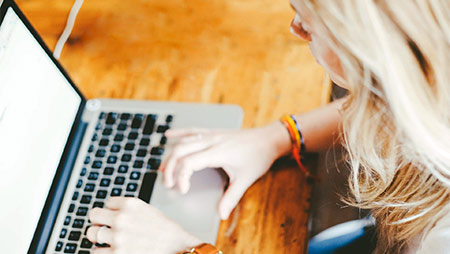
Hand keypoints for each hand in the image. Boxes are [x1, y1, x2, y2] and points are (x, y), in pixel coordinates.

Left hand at [86, 197, 201, 253]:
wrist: (177, 246)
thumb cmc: (166, 230)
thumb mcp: (147, 210)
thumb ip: (129, 210)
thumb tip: (112, 212)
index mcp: (130, 204)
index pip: (107, 202)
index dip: (112, 210)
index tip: (116, 215)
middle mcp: (121, 218)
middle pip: (94, 215)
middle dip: (99, 221)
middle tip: (105, 226)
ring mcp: (118, 237)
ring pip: (92, 233)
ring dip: (98, 237)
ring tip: (107, 240)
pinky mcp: (117, 253)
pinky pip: (96, 251)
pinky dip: (102, 251)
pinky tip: (111, 250)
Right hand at [160, 122, 290, 219]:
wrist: (269, 139)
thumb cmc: (258, 156)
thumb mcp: (246, 179)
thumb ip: (231, 197)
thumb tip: (221, 214)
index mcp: (217, 152)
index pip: (189, 163)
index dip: (181, 177)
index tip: (183, 190)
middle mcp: (211, 141)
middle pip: (181, 151)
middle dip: (170, 168)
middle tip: (168, 184)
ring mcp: (212, 135)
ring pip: (184, 141)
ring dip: (171, 155)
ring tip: (163, 169)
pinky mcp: (214, 132)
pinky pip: (192, 130)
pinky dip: (179, 133)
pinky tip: (169, 136)